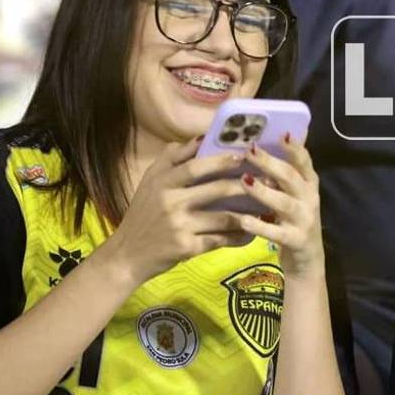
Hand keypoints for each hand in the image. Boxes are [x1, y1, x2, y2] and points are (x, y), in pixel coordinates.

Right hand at [101, 139, 254, 282]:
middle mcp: (169, 200)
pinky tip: (252, 232)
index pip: (194, 165)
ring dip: (248, 212)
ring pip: (223, 216)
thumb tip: (200, 138)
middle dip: (244, 184)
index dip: (220, 159)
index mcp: (161, 181)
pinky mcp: (186, 247)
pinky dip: (238, 236)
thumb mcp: (149, 183)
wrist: (127, 255)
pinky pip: (220, 239)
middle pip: (214, 188)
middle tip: (267, 179)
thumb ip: (171, 160)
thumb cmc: (143, 215)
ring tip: (266, 207)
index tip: (243, 154)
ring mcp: (179, 225)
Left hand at [234, 133, 325, 279]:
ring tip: (244, 180)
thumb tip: (262, 144)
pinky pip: (277, 233)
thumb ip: (282, 176)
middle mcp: (310, 200)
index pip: (304, 162)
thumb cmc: (293, 222)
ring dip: (264, 191)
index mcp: (309, 186)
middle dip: (271, 164)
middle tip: (250, 151)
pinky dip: (260, 226)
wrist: (306, 262)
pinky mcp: (296, 241)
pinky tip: (243, 220)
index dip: (295, 148)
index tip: (282, 133)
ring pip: (284, 203)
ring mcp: (304, 221)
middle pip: (291, 178)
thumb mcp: (293, 196)